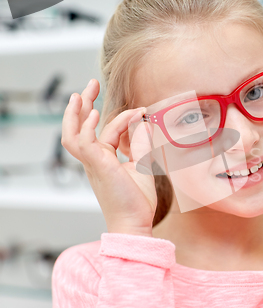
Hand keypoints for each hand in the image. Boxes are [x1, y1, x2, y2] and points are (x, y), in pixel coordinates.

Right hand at [61, 79, 156, 236]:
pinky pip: (84, 143)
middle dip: (83, 105)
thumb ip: (141, 145)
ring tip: (82, 93)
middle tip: (90, 84)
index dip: (123, 118)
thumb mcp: (143, 166)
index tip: (141, 110)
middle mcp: (95, 160)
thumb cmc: (137, 201)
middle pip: (80, 128)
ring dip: (76, 113)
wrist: (135, 222)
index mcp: (104, 160)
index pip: (107, 132)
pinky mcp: (97, 166)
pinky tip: (95, 114)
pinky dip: (87, 127)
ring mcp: (93, 163)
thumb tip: (143, 123)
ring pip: (73, 135)